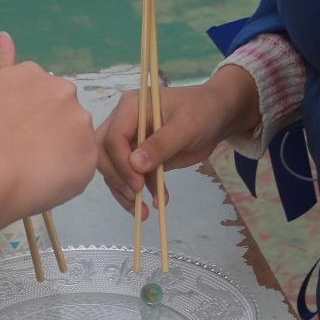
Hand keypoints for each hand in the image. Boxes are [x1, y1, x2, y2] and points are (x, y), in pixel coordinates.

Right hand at [0, 33, 96, 233]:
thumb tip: (4, 35)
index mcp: (32, 75)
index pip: (36, 89)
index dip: (24, 111)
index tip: (11, 128)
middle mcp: (62, 90)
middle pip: (59, 109)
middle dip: (47, 126)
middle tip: (23, 150)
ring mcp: (80, 121)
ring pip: (74, 134)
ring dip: (61, 148)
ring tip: (34, 169)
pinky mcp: (89, 153)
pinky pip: (81, 162)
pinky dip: (68, 172)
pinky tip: (45, 180)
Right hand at [96, 64, 258, 219]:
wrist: (215, 117)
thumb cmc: (201, 112)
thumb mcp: (185, 127)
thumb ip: (161, 145)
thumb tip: (135, 165)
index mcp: (130, 107)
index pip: (112, 137)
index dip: (121, 163)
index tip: (138, 184)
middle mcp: (123, 123)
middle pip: (104, 154)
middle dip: (118, 178)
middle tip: (137, 197)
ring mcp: (128, 141)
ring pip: (113, 170)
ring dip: (124, 192)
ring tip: (142, 211)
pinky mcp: (137, 158)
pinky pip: (128, 178)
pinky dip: (137, 194)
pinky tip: (153, 204)